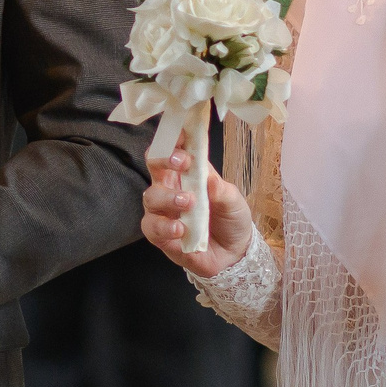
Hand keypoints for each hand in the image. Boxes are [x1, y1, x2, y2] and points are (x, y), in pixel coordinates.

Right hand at [140, 148, 254, 279]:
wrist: (235, 254)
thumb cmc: (231, 219)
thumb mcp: (233, 201)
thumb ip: (221, 189)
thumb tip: (207, 177)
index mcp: (186, 173)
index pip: (173, 149)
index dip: (173, 138)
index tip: (181, 133)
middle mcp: (169, 188)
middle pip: (154, 166)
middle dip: (165, 160)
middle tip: (183, 163)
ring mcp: (163, 212)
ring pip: (150, 197)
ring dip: (168, 197)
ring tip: (188, 202)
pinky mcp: (161, 236)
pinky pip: (152, 228)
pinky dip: (165, 227)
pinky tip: (180, 229)